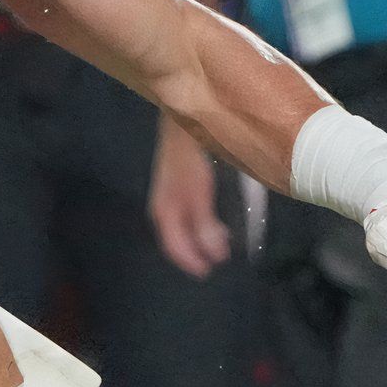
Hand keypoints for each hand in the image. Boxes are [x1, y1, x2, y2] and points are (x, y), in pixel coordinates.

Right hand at [148, 124, 228, 278]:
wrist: (185, 115)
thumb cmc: (192, 155)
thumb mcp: (199, 192)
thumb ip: (204, 223)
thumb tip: (213, 253)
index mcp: (165, 211)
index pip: (175, 248)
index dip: (192, 262)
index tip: (209, 271)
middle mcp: (164, 205)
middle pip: (178, 238)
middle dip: (198, 251)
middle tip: (221, 257)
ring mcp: (170, 192)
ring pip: (183, 225)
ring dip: (201, 236)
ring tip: (223, 242)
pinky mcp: (179, 181)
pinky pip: (187, 211)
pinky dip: (200, 222)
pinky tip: (217, 218)